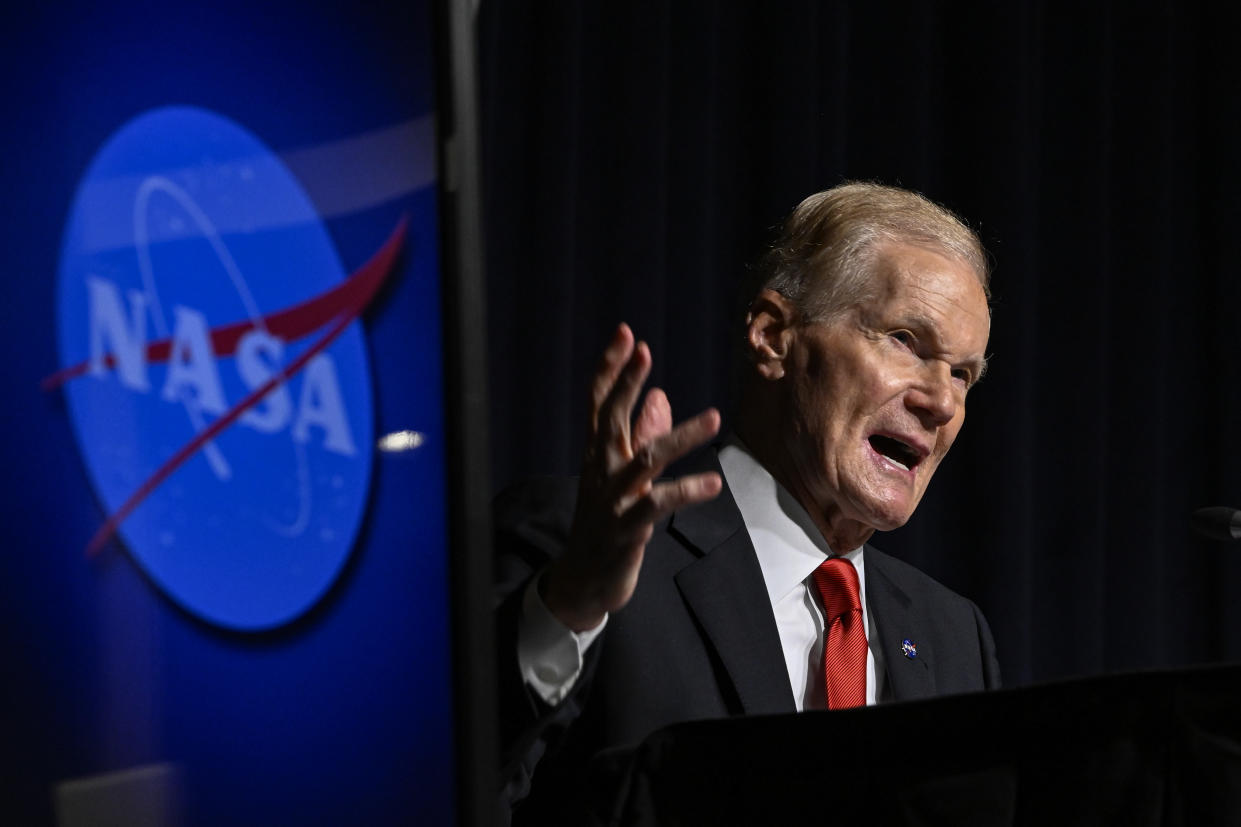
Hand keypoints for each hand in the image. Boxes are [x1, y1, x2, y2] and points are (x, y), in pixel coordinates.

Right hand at [541, 323, 721, 631]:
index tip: (626, 334)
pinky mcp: (627, 530)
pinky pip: (657, 505)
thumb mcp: (622, 475)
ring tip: (714, 417)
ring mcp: (612, 500)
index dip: (611, 368)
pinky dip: (686, 492)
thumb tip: (661, 396)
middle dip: (626, 384)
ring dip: (679, 436)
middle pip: (609, 419)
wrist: (584, 579)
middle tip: (644, 351)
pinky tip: (713, 484)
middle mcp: (601, 471)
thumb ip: (640, 435)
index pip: (599, 402)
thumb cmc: (607, 522)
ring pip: (644, 460)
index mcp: (598, 454)